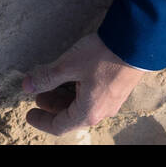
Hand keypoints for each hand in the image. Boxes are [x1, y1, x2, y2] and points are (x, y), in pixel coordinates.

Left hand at [21, 32, 150, 136]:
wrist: (137, 40)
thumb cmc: (103, 54)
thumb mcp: (69, 64)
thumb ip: (47, 76)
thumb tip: (27, 85)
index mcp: (87, 111)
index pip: (59, 126)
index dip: (42, 120)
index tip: (30, 113)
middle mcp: (101, 111)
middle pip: (71, 116)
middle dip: (53, 105)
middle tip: (40, 93)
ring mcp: (112, 101)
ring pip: (83, 105)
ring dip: (66, 97)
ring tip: (54, 81)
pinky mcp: (119, 88)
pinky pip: (94, 97)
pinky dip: (79, 91)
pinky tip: (75, 76)